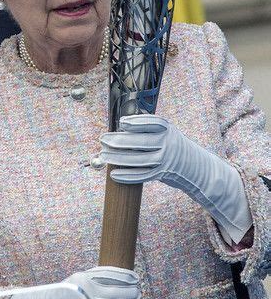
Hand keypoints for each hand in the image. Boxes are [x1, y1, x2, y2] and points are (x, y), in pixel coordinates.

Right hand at [65, 266, 139, 298]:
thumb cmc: (72, 290)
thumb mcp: (81, 277)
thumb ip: (99, 276)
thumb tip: (126, 279)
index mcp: (83, 279)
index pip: (109, 275)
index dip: (125, 276)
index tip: (136, 278)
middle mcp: (85, 294)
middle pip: (114, 294)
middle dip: (130, 293)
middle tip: (138, 292)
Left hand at [100, 115, 251, 242]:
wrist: (197, 168)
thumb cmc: (175, 147)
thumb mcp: (168, 133)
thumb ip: (150, 130)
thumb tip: (121, 129)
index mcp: (168, 130)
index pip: (152, 123)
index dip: (136, 122)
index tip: (121, 122)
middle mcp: (168, 144)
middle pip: (140, 141)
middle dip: (119, 141)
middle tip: (102, 139)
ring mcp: (165, 160)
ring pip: (138, 160)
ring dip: (118, 158)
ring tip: (103, 156)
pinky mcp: (162, 174)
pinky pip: (142, 176)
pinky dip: (127, 175)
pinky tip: (114, 174)